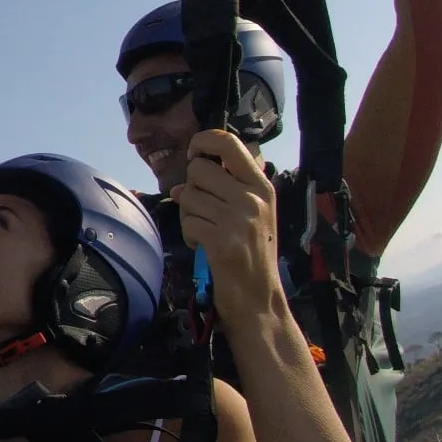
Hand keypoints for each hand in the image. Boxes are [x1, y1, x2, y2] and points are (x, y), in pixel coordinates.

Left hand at [172, 129, 283, 321]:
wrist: (259, 299)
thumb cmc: (251, 254)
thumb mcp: (248, 216)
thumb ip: (221, 192)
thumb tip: (179, 187)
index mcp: (262, 187)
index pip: (229, 142)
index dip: (202, 141)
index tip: (193, 156)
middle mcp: (253, 198)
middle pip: (198, 168)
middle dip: (191, 189)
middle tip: (203, 211)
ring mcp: (239, 218)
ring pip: (188, 196)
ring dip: (189, 215)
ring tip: (207, 232)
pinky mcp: (223, 240)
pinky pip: (187, 222)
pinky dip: (189, 235)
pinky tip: (203, 246)